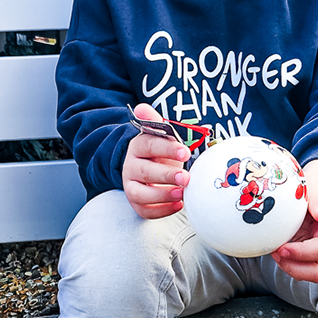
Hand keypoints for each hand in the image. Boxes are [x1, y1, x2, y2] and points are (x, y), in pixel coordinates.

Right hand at [122, 103, 190, 219]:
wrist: (146, 168)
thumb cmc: (158, 152)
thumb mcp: (158, 135)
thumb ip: (154, 121)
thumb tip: (141, 107)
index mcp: (138, 146)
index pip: (149, 145)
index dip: (167, 149)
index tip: (185, 151)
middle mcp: (131, 166)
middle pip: (145, 171)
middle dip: (166, 175)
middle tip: (186, 177)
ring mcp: (131, 186)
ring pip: (141, 194)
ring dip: (162, 194)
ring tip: (182, 193)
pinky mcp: (136, 203)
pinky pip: (145, 210)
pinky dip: (162, 210)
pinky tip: (178, 205)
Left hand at [271, 160, 317, 282]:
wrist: (316, 189)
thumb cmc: (316, 185)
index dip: (303, 253)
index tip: (282, 248)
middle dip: (295, 268)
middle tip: (275, 253)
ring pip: (307, 274)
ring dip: (288, 267)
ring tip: (273, 250)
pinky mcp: (306, 254)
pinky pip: (297, 267)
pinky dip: (285, 263)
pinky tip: (274, 248)